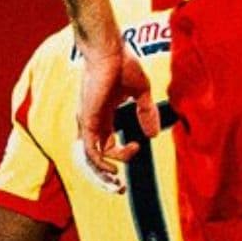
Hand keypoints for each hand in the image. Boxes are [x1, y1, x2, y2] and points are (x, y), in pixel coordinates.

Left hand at [76, 46, 157, 192]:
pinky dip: (101, 163)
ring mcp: (88, 122)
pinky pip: (90, 150)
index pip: (107, 144)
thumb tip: (154, 134)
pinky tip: (114, 168)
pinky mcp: (87, 121)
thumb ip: (146, 114)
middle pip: (95, 157)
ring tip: (117, 185)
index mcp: (103, 115)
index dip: (122, 154)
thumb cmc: (123, 65)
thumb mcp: (140, 93)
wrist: (109, 52)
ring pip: (90, 159)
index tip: (139, 145)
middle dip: (106, 176)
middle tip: (120, 189)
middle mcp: (92, 122)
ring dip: (102, 176)